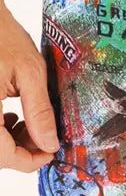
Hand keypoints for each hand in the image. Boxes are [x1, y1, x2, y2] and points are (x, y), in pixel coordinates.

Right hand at [0, 0, 58, 171]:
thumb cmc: (2, 35)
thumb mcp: (30, 72)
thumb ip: (40, 111)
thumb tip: (50, 144)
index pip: (3, 155)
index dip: (29, 161)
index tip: (51, 153)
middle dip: (21, 150)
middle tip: (45, 138)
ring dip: (10, 141)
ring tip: (31, 124)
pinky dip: (0, 129)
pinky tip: (13, 116)